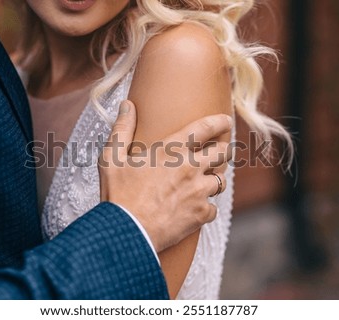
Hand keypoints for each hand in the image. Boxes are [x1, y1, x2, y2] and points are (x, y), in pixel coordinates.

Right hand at [99, 100, 232, 251]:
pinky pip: (213, 208)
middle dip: (223, 151)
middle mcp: (191, 167)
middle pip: (223, 153)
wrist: (126, 232)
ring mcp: (199, 191)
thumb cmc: (118, 194)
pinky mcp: (201, 214)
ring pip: (221, 181)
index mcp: (171, 150)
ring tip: (201, 184)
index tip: (226, 121)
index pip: (205, 128)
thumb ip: (122, 129)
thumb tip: (127, 105)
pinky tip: (192, 210)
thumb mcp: (112, 158)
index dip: (220, 122)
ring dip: (212, 181)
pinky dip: (205, 208)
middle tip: (217, 154)